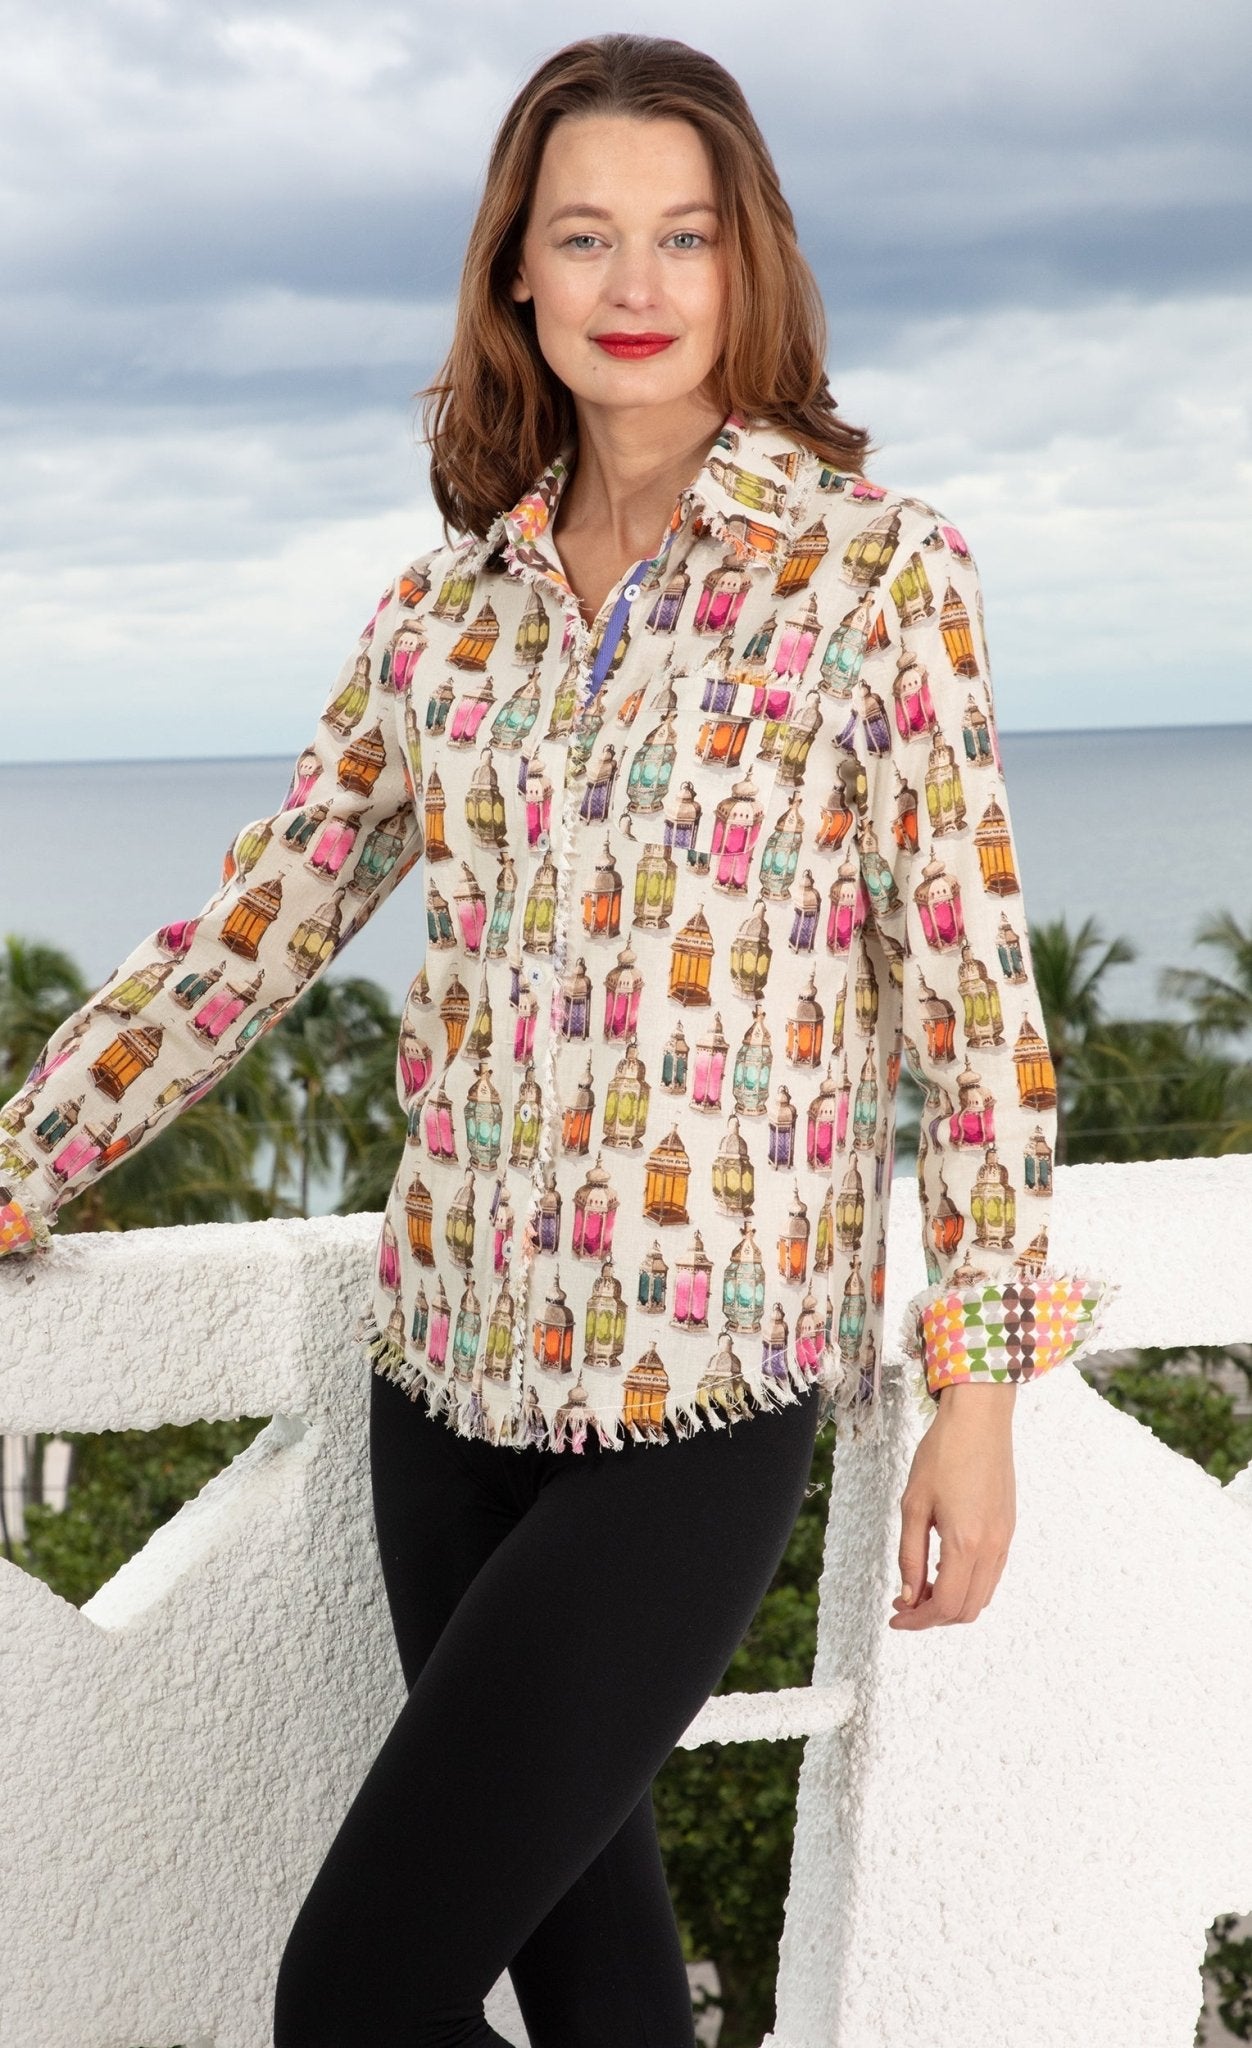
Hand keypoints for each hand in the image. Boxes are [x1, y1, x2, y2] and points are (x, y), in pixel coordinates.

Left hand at [888, 1381, 1016, 1629]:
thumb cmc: (943, 1454)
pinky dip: (967, 1585)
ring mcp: (1004, 1540)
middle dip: (933, 1616)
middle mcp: (992, 1548)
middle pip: (967, 1610)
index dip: (918, 1620)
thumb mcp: (914, 1505)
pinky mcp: (1007, 1530)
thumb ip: (910, 1555)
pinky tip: (942, 1569)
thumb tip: (909, 1595)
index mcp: (966, 1543)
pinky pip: (991, 1575)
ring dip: (951, 1602)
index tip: (896, 1616)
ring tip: (920, 1586)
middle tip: (904, 1602)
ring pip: (981, 1596)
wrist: (979, 1420)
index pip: (946, 1605)